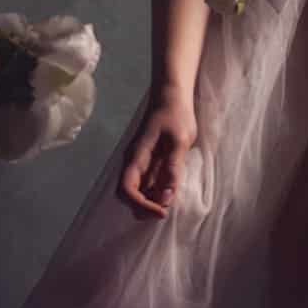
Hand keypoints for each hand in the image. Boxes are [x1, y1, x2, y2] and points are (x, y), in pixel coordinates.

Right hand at [117, 88, 197, 220]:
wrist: (173, 96)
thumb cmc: (176, 115)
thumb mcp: (179, 141)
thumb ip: (172, 168)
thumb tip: (166, 198)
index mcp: (136, 157)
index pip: (127, 189)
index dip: (142, 205)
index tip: (162, 212)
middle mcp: (134, 163)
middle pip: (129, 195)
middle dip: (145, 207)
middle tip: (167, 211)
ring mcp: (141, 163)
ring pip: (138, 191)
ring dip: (151, 202)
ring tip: (171, 202)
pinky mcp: (150, 162)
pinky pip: (148, 184)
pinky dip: (157, 193)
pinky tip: (171, 192)